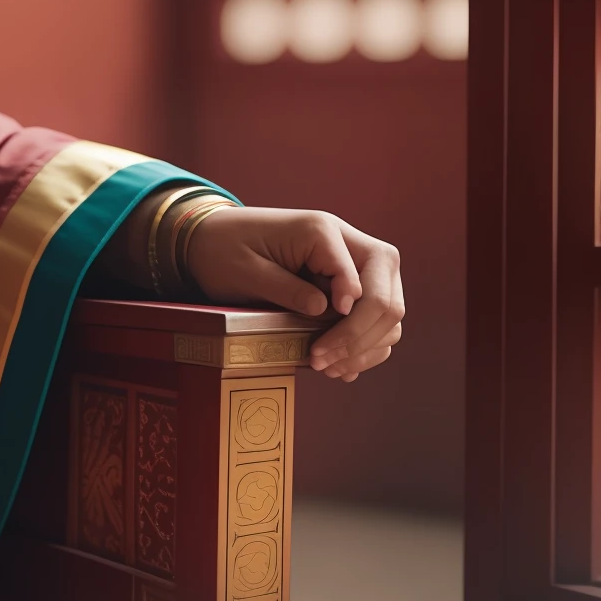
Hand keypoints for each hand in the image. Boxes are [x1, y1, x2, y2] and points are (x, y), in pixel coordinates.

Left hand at [185, 207, 404, 382]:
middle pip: (386, 299)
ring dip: (364, 347)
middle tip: (320, 363)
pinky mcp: (353, 285)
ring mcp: (357, 266)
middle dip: (358, 338)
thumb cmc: (224, 249)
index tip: (319, 349)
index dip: (349, 322)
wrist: (211, 239)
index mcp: (324, 232)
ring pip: (389, 314)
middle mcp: (351, 245)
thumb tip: (326, 311)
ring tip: (325, 368)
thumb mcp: (246, 270)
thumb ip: (286, 289)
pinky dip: (364, 346)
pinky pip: (377, 320)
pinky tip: (337, 365)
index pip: (362, 282)